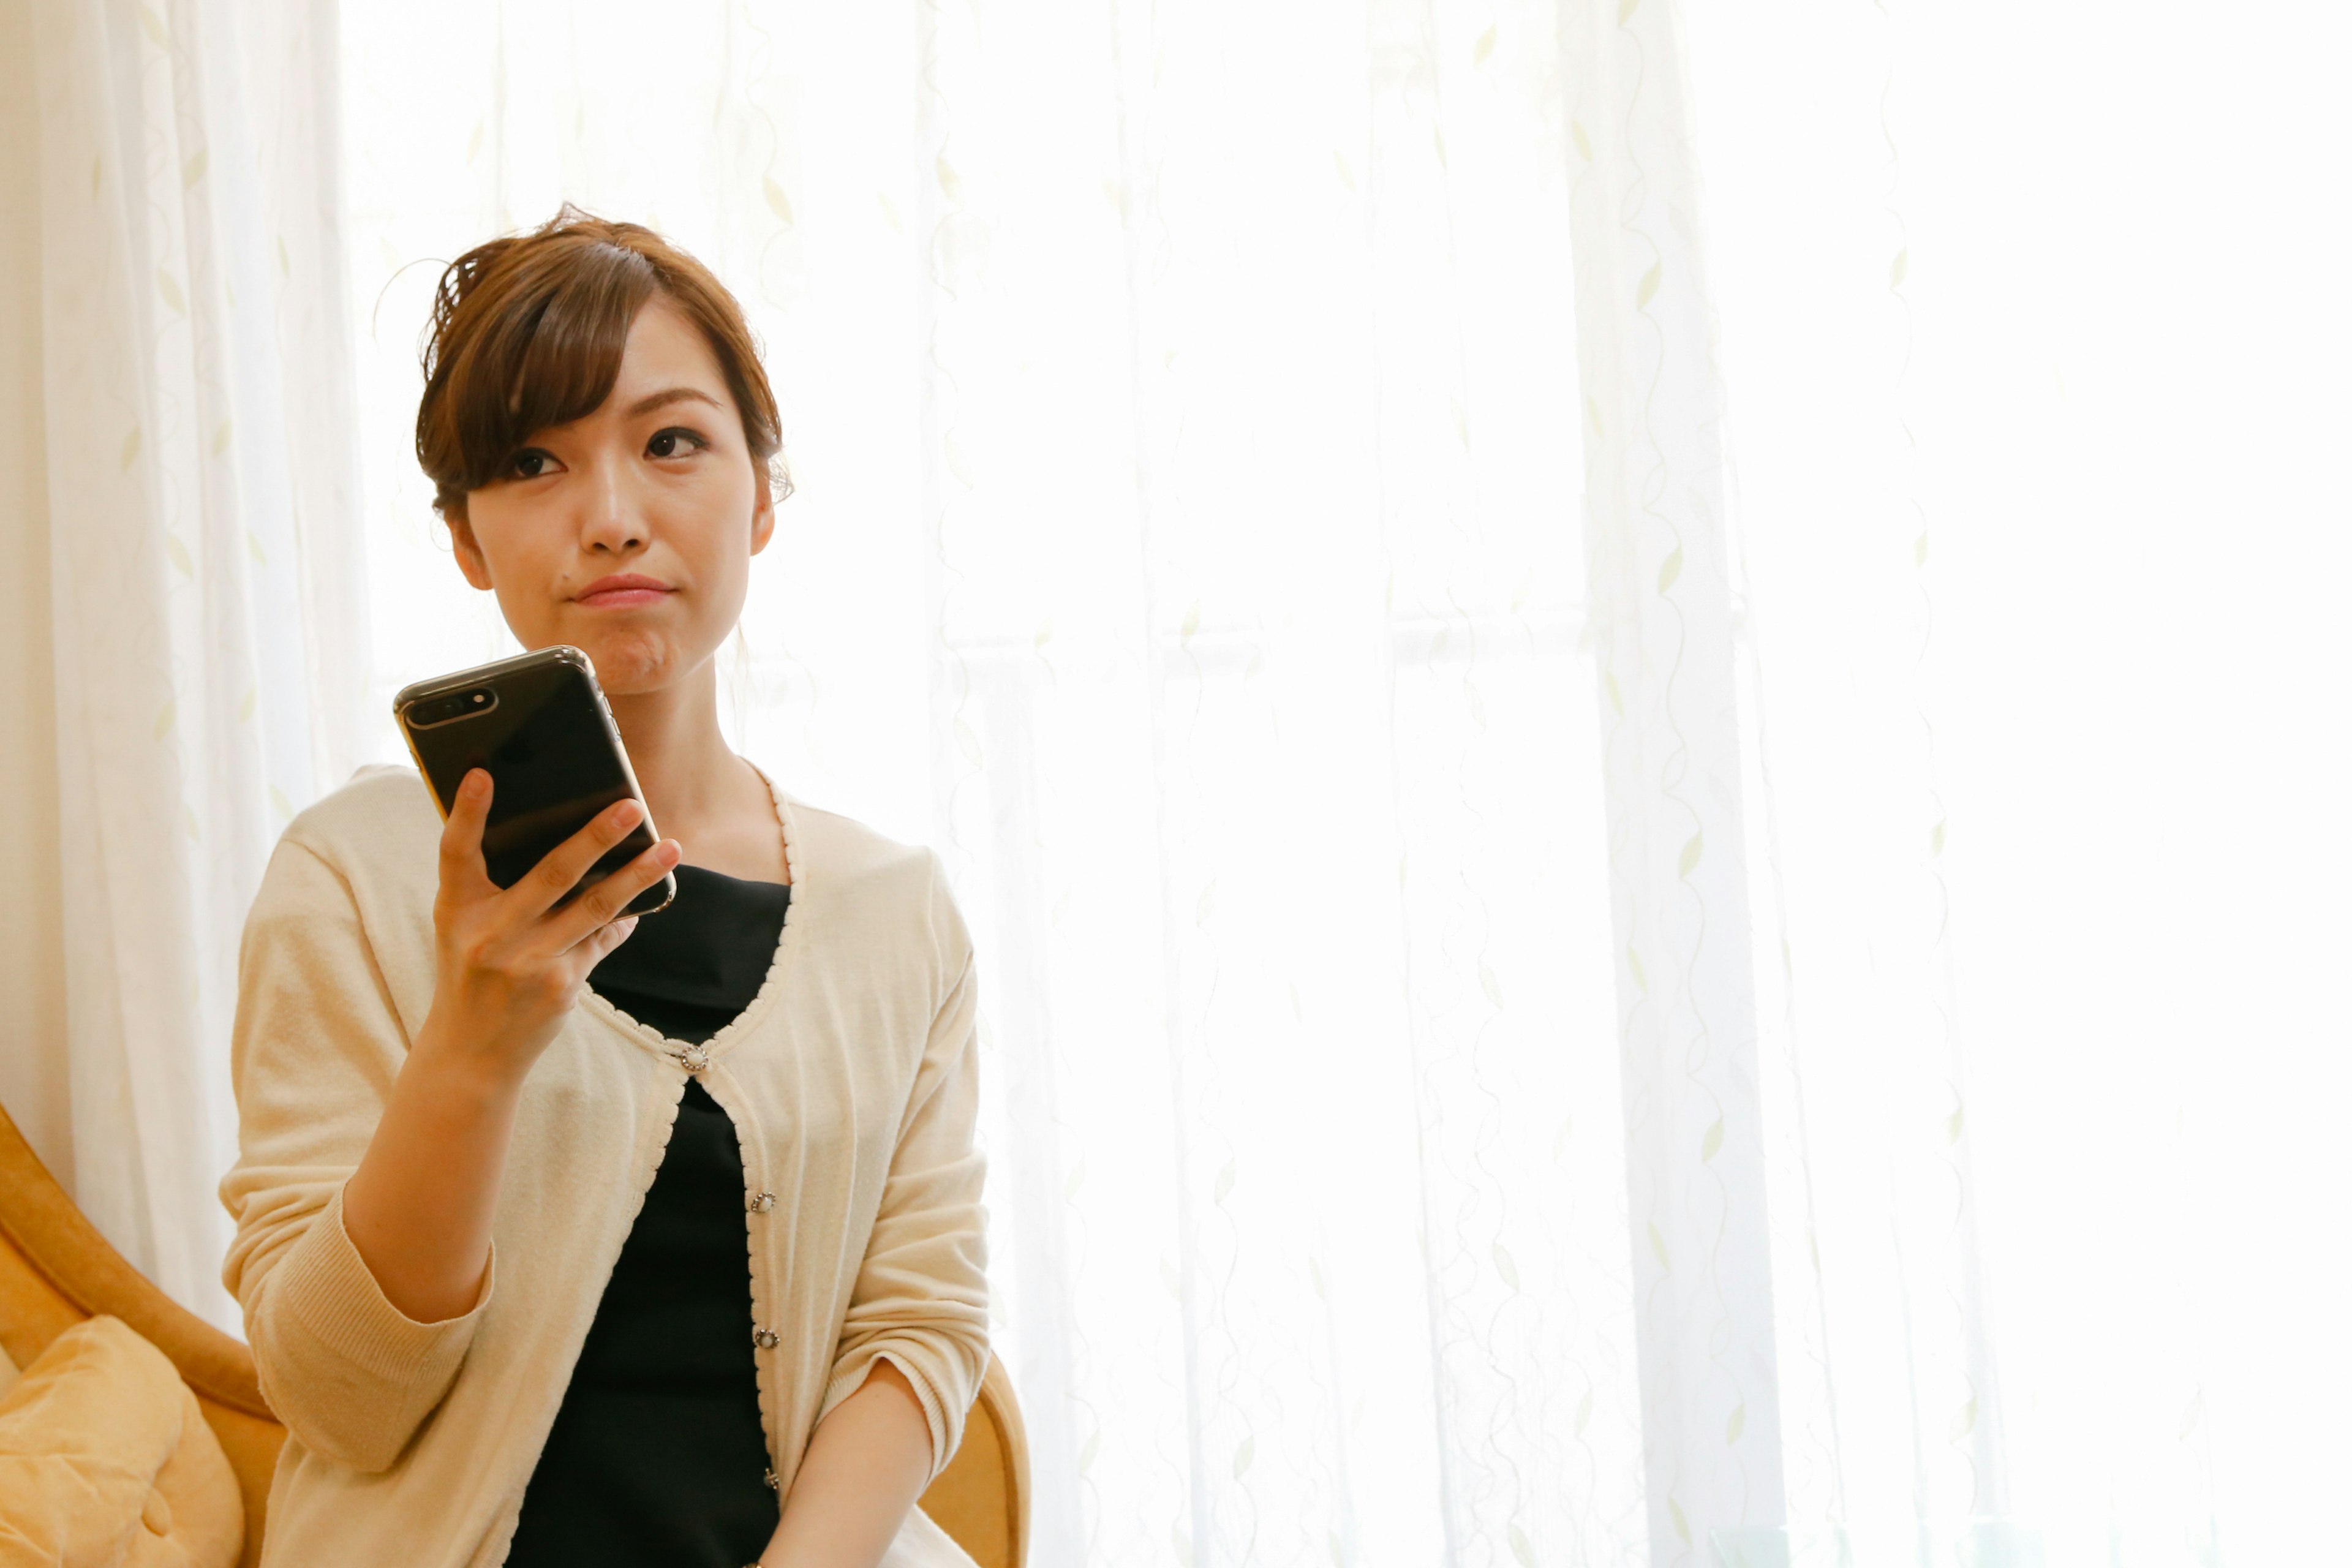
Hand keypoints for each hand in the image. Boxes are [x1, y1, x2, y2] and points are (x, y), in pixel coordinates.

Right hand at [417, 768, 679, 1085]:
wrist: (471, 1052)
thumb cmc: (472, 975)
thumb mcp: (467, 930)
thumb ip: (498, 891)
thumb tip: (571, 843)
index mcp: (457, 910)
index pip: (456, 852)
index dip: (466, 813)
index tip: (481, 775)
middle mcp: (488, 934)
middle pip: (550, 873)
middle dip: (596, 837)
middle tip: (632, 805)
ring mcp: (527, 961)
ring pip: (594, 906)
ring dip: (638, 875)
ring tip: (670, 848)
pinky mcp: (560, 985)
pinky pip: (602, 940)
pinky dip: (624, 918)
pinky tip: (645, 899)